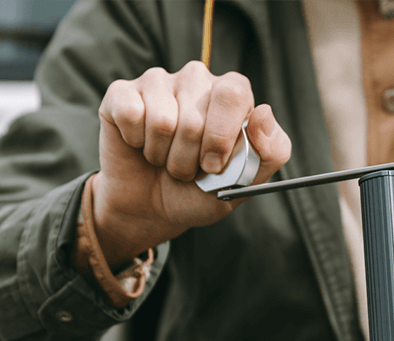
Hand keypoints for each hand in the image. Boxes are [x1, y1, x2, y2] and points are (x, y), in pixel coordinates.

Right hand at [92, 62, 291, 264]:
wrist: (153, 209)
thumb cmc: (202, 191)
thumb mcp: (247, 182)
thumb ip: (271, 151)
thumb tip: (264, 112)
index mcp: (232, 93)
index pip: (233, 95)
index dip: (221, 138)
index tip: (214, 165)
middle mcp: (197, 79)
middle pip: (195, 117)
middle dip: (190, 158)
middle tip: (188, 168)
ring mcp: (158, 81)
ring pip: (162, 121)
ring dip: (163, 156)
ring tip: (165, 159)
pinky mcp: (122, 92)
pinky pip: (130, 114)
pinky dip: (136, 143)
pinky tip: (139, 145)